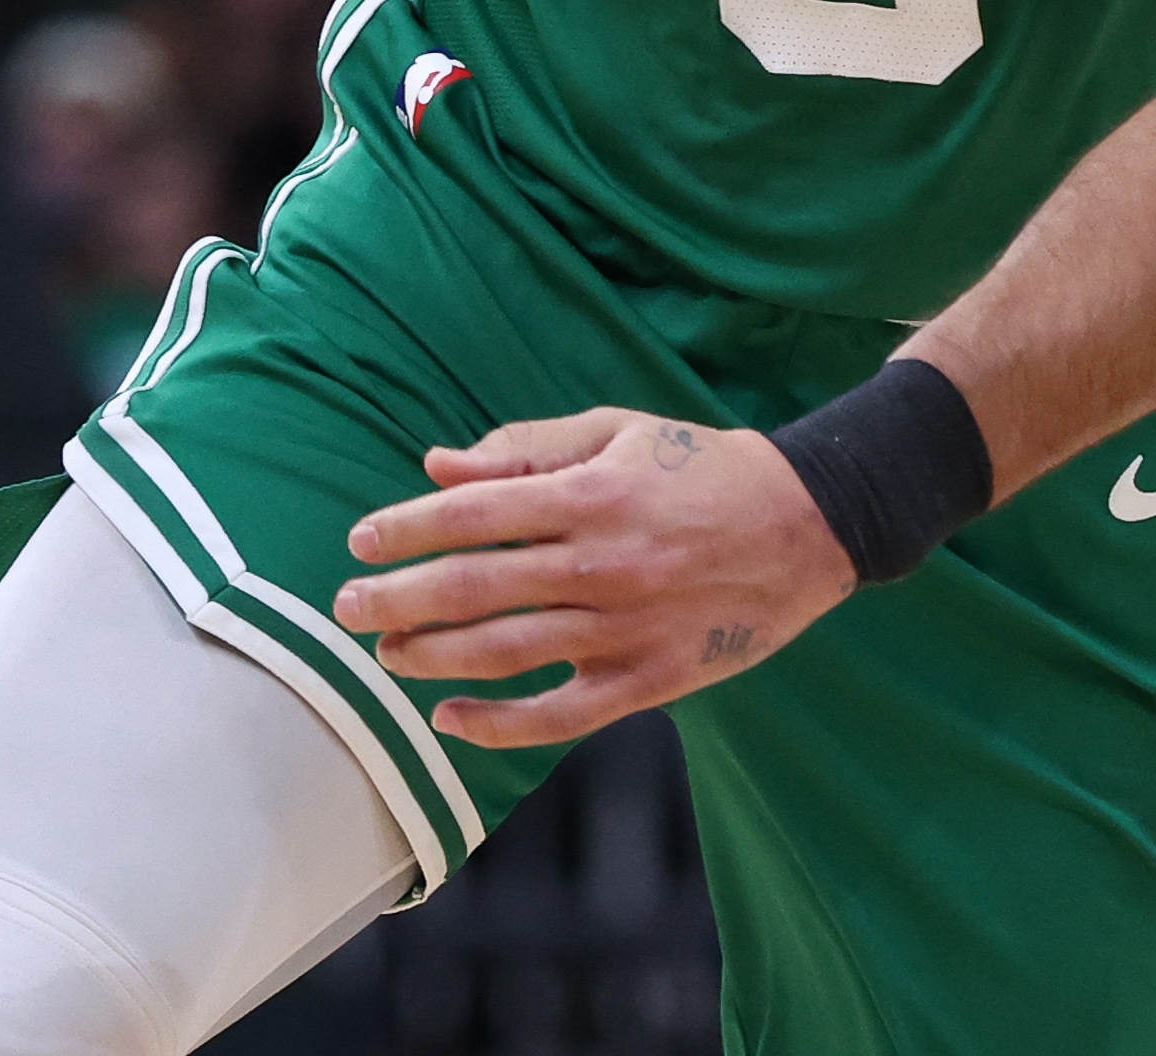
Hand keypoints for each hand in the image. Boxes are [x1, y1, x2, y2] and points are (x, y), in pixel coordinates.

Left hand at [331, 407, 852, 748]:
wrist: (809, 524)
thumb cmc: (701, 468)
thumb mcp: (618, 433)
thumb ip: (525, 450)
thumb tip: (436, 467)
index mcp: (592, 493)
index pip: (473, 513)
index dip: (407, 530)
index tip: (360, 543)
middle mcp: (604, 561)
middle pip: (476, 586)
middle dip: (399, 599)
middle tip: (346, 609)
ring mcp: (628, 626)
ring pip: (507, 651)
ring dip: (434, 657)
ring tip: (387, 655)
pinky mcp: (652, 678)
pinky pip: (562, 714)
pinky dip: (501, 723)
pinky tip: (452, 717)